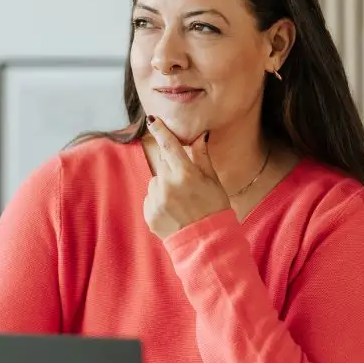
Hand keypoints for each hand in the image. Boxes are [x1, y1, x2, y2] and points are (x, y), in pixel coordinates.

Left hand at [143, 117, 230, 239]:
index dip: (160, 131)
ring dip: (165, 186)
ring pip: (156, 182)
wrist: (206, 242)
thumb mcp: (213, 181)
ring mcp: (156, 200)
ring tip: (181, 201)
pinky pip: (150, 198)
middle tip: (187, 184)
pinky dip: (159, 201)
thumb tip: (198, 136)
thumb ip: (201, 157)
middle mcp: (167, 185)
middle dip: (172, 169)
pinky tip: (173, 211)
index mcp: (185, 174)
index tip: (152, 120)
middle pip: (163, 164)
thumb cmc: (214, 208)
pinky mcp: (149, 213)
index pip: (169, 145)